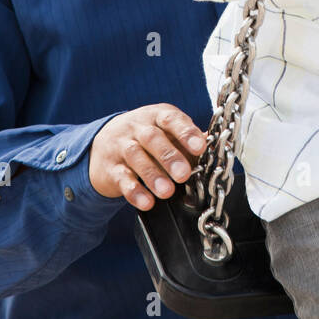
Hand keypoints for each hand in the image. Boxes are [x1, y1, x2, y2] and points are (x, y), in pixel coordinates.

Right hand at [88, 104, 206, 209]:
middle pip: (152, 138)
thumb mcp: (166, 132)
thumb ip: (189, 140)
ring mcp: (121, 146)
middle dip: (169, 156)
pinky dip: (134, 191)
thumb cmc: (146, 139)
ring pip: (135, 157)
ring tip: (167, 191)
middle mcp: (137, 127)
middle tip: (184, 174)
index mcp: (156, 116)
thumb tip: (216, 145)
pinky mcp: (110, 168)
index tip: (200, 147)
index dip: (186, 132)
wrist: (102, 145)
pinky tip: (146, 202)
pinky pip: (121, 178)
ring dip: (152, 175)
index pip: (171, 119)